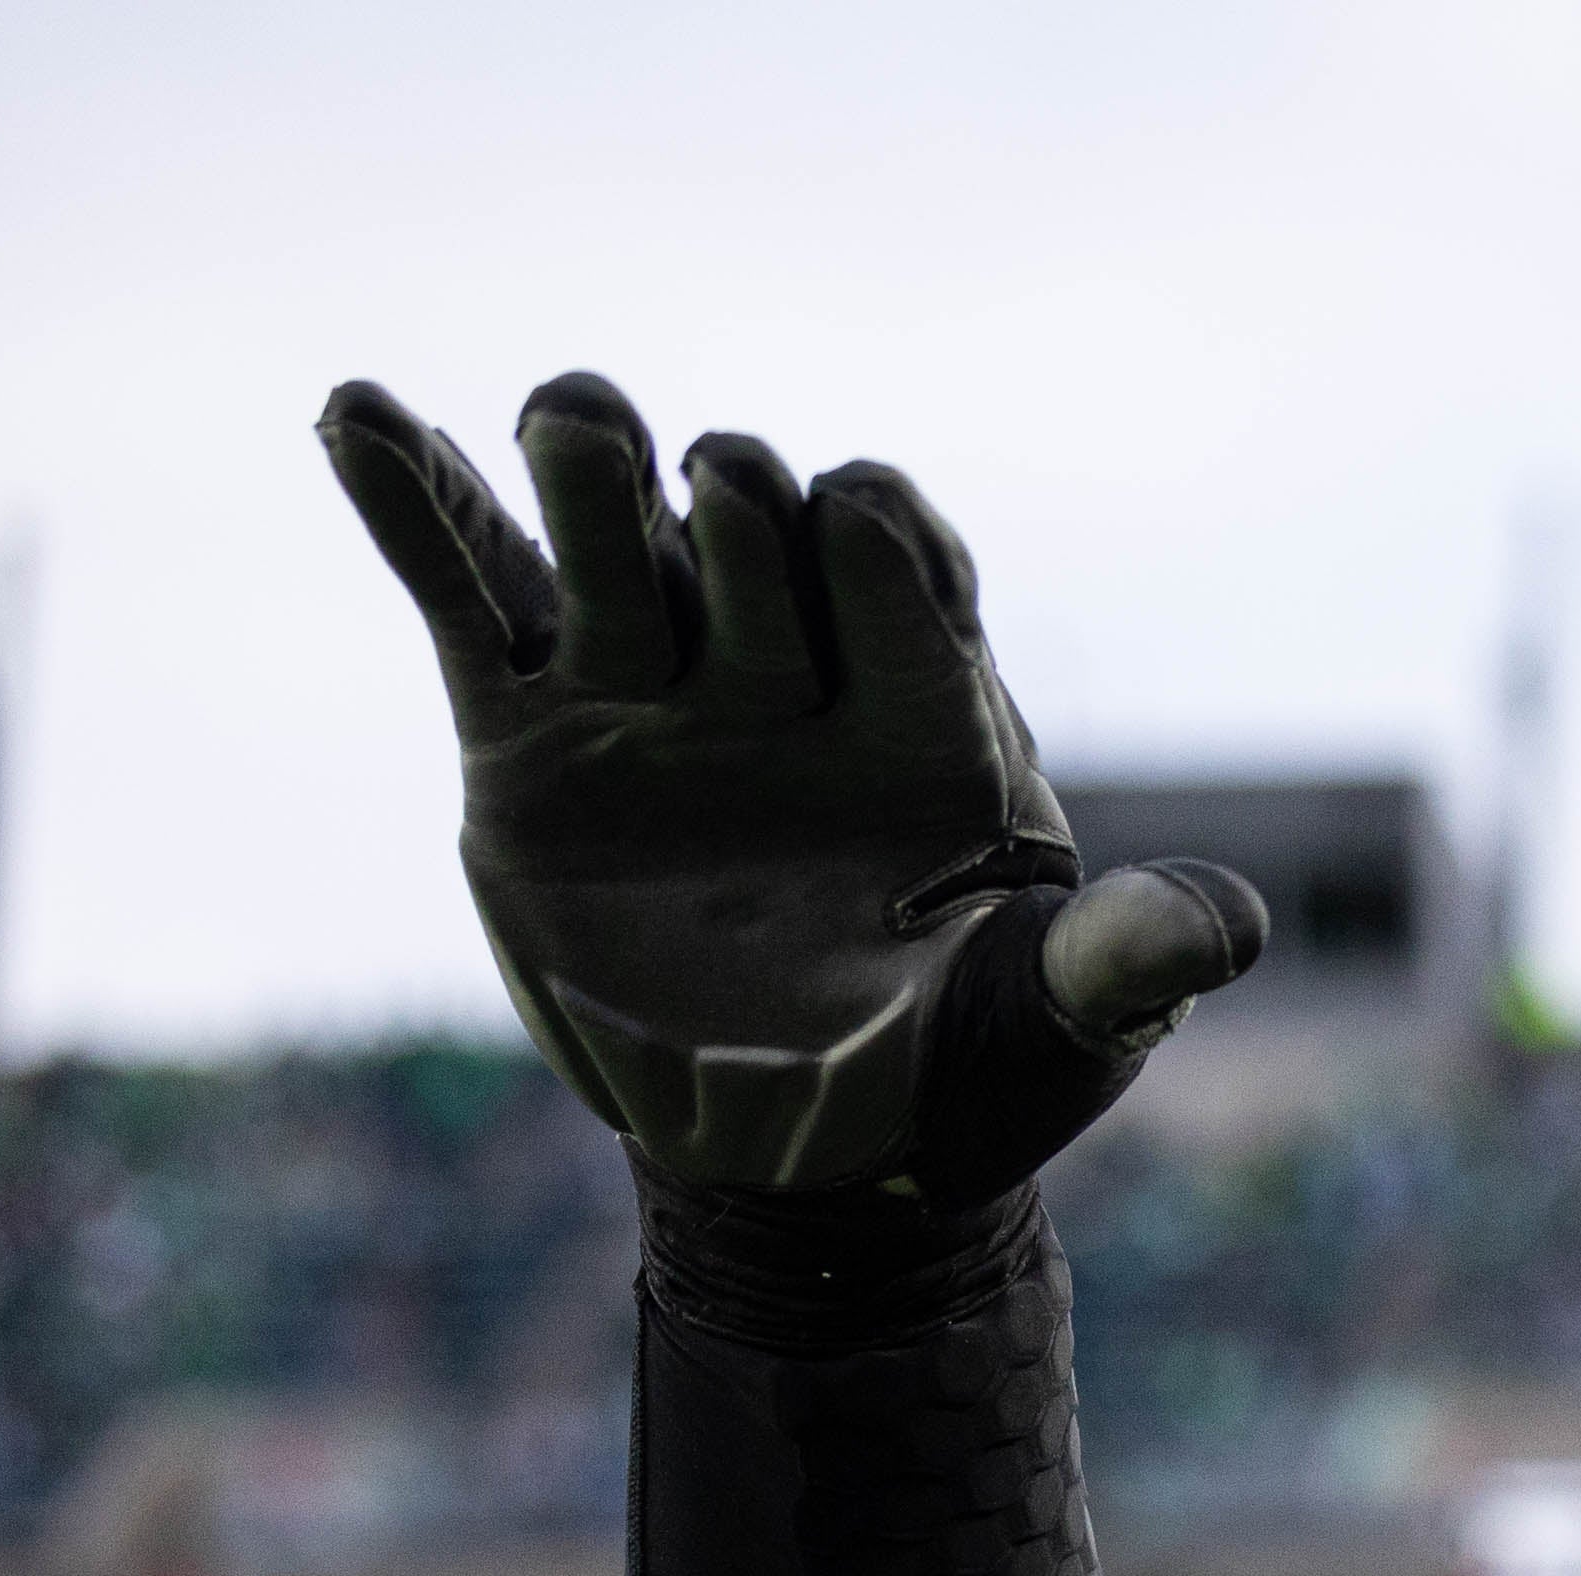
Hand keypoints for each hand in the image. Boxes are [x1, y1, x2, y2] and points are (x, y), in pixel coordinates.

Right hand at [320, 373, 1260, 1198]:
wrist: (807, 1159)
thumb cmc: (959, 1077)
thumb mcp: (1055, 1023)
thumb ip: (1124, 956)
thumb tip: (1230, 930)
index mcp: (921, 708)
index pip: (898, 550)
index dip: (880, 534)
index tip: (864, 537)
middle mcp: (786, 675)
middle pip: (748, 518)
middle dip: (736, 500)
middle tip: (714, 501)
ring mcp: (654, 696)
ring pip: (609, 533)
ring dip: (588, 460)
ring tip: (568, 422)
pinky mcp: (534, 737)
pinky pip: (468, 594)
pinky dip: (414, 503)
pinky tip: (350, 412)